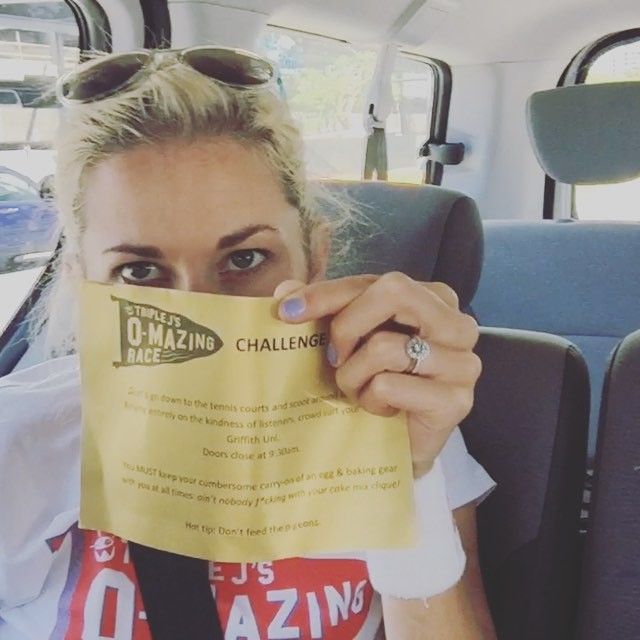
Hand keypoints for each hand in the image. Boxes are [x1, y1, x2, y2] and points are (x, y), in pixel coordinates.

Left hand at [274, 273, 480, 475]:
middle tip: (333, 358)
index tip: (288, 310)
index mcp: (434, 298)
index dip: (328, 293)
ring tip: (358, 392)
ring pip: (384, 346)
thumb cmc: (377, 385)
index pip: (375, 281)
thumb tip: (286, 291)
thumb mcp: (350, 340)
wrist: (399, 446)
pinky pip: (389, 385)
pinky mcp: (455, 402)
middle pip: (394, 292)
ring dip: (354, 375)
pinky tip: (379, 411)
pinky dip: (370, 400)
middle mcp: (457, 324)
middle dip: (348, 325)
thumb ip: (324, 310)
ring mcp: (463, 363)